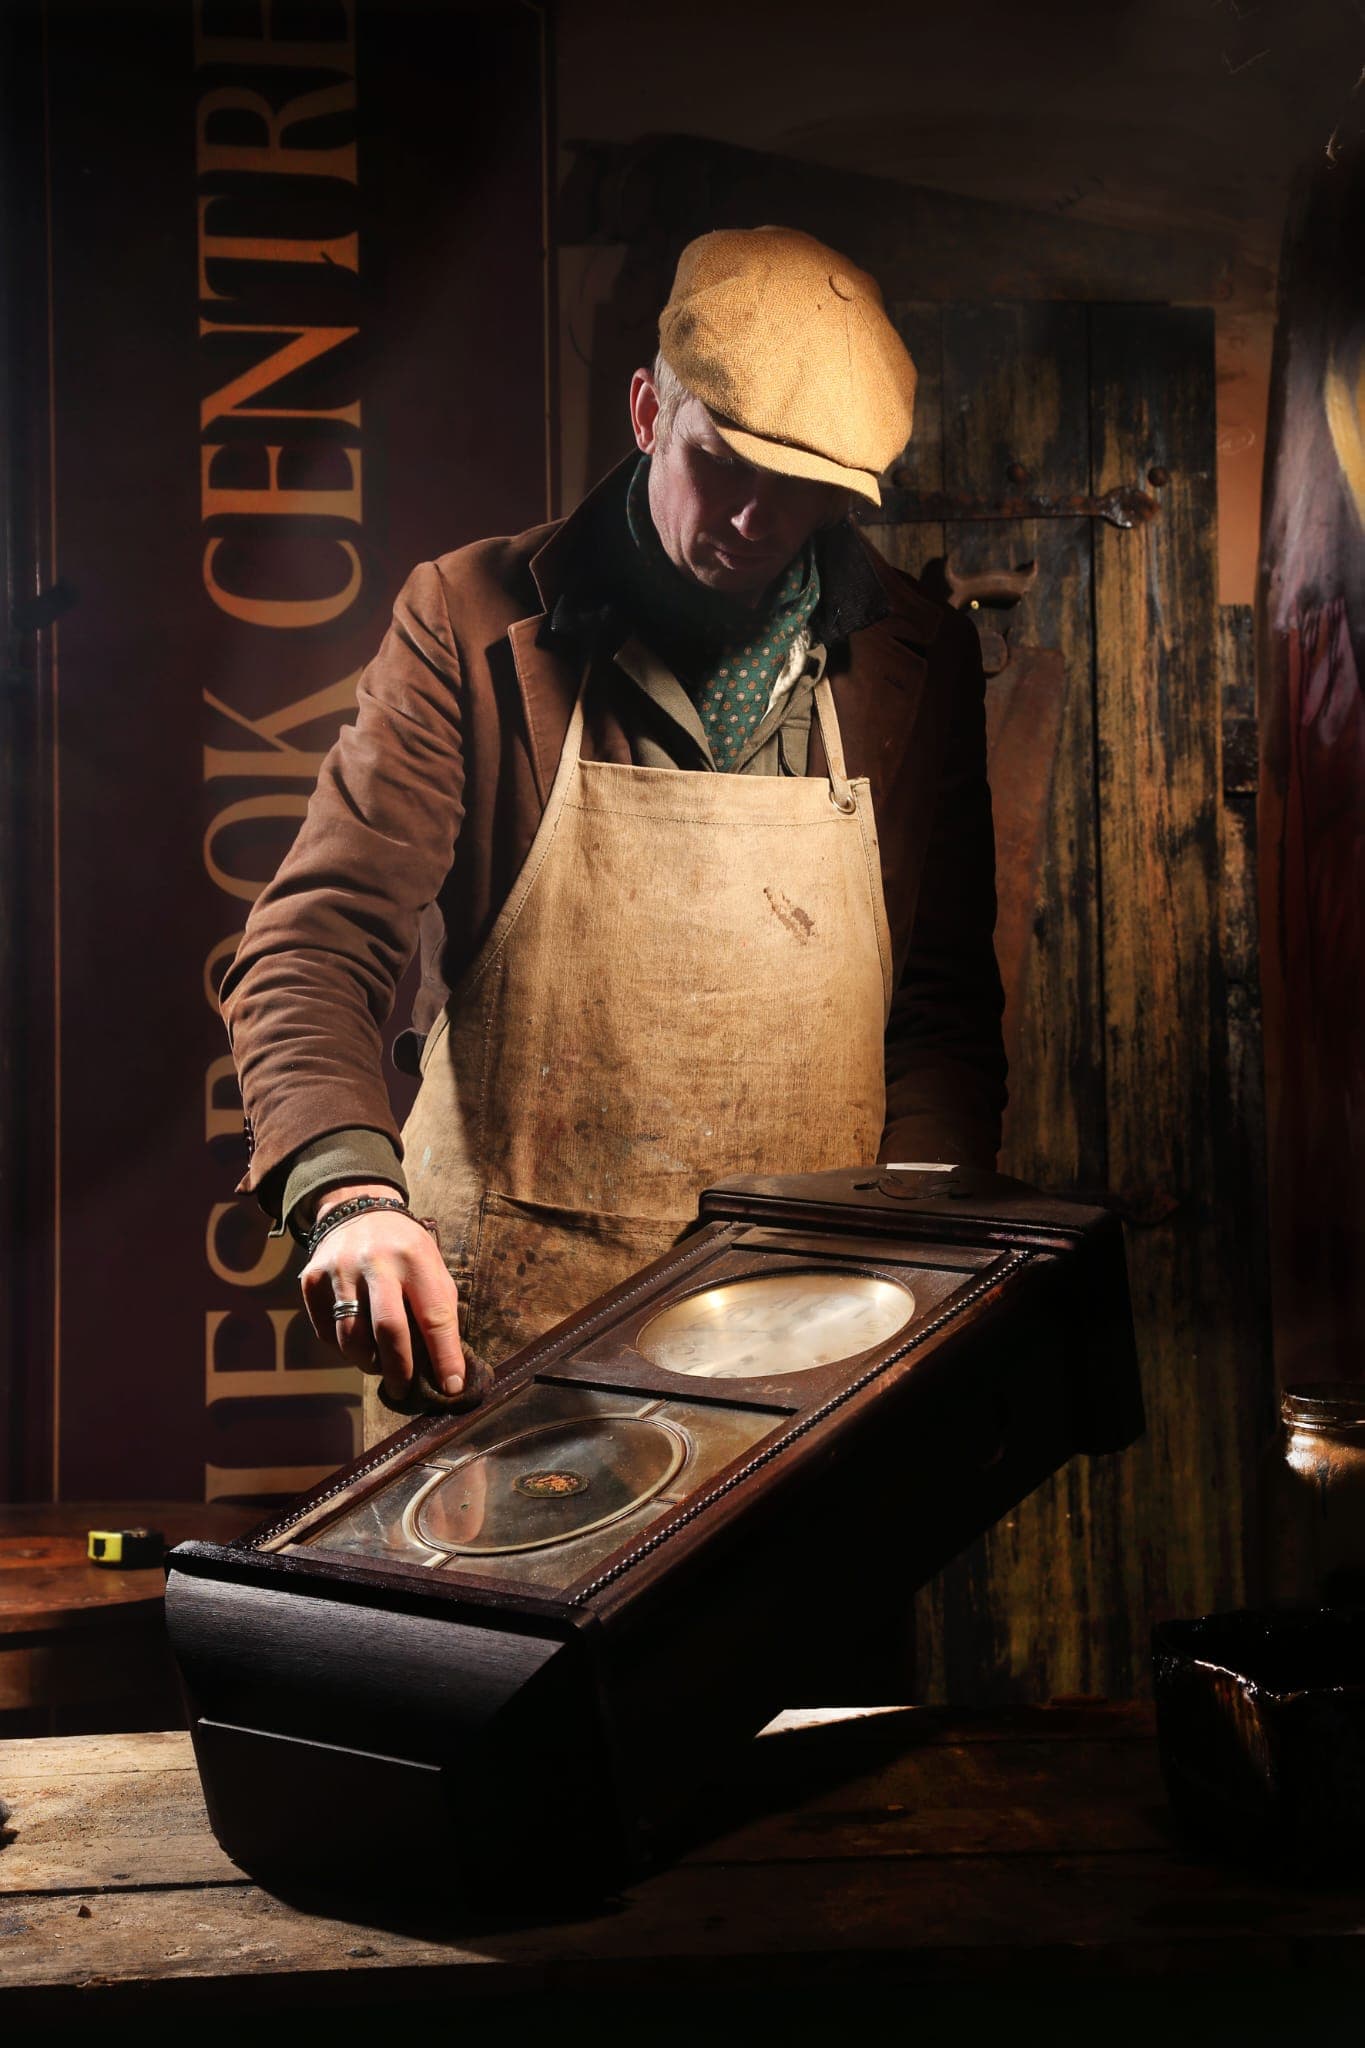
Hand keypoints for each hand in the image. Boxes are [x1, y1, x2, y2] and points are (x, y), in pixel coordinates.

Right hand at [298, 1184, 464, 1403]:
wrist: (358, 1207)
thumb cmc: (405, 1247)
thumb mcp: (432, 1264)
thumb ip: (439, 1307)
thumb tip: (447, 1364)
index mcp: (415, 1258)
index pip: (434, 1316)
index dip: (445, 1356)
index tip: (451, 1387)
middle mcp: (376, 1262)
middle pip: (388, 1329)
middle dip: (399, 1370)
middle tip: (404, 1391)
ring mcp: (340, 1270)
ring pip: (351, 1336)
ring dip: (367, 1363)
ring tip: (379, 1367)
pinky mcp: (312, 1278)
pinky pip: (325, 1330)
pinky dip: (342, 1348)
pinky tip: (356, 1344)